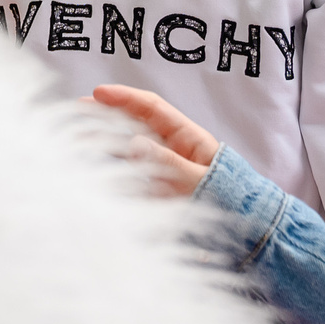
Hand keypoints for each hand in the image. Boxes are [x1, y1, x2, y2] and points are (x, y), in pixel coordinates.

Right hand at [89, 84, 218, 194]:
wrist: (248, 230)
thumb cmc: (231, 201)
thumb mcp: (202, 181)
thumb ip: (170, 163)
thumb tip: (134, 143)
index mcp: (188, 137)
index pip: (152, 109)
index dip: (125, 98)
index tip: (99, 93)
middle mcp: (173, 148)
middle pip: (135, 124)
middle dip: (107, 114)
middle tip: (78, 108)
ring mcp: (163, 169)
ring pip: (128, 148)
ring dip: (104, 141)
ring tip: (77, 137)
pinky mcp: (157, 190)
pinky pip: (131, 175)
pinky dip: (113, 170)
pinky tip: (94, 167)